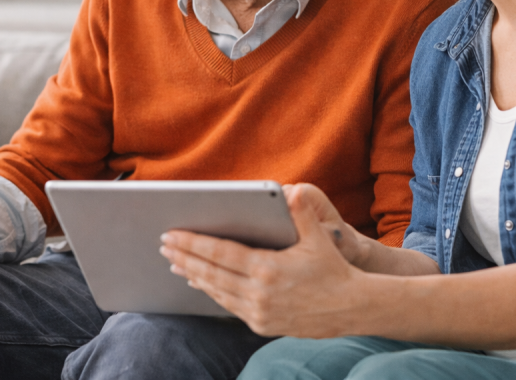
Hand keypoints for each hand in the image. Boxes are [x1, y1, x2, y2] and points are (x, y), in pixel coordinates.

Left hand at [160, 183, 366, 337]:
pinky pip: (229, 306)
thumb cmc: (333, 268)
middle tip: (164, 245)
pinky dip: (212, 292)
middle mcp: (259, 293)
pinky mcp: (262, 324)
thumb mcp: (318, 238)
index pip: (220, 253)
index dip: (193, 243)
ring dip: (194, 275)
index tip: (172, 234)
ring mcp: (259, 312)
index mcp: (268, 268)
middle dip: (184, 257)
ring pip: (216, 291)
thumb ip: (301, 213)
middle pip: (211, 272)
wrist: (351, 308)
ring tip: (175, 263)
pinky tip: (201, 282)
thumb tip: (291, 191)